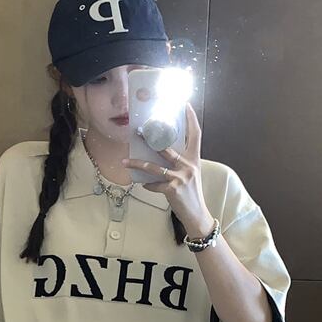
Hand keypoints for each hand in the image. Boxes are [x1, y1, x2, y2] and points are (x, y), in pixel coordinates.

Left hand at [121, 102, 213, 234]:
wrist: (196, 214)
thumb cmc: (191, 194)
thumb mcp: (190, 174)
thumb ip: (179, 162)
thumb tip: (161, 152)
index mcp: (194, 159)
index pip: (195, 135)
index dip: (191, 119)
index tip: (185, 106)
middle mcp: (188, 166)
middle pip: (167, 147)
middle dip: (150, 138)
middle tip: (138, 131)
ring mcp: (180, 177)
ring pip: (154, 166)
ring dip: (137, 164)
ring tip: (125, 161)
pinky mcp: (172, 189)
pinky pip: (153, 184)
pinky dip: (147, 185)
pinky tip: (142, 184)